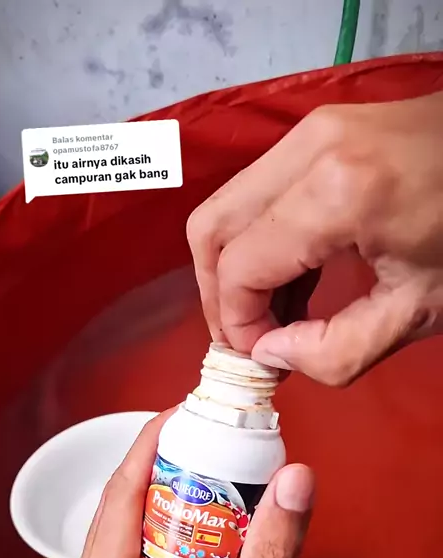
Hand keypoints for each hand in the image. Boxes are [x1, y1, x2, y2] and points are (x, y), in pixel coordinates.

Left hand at [62, 412, 313, 557]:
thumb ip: (273, 556)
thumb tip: (295, 481)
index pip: (120, 496)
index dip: (150, 445)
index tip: (186, 412)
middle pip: (117, 509)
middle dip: (161, 467)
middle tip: (209, 439)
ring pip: (121, 533)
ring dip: (163, 500)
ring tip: (209, 473)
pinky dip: (162, 534)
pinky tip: (201, 530)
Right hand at [187, 91, 442, 385]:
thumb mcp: (416, 312)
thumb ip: (336, 351)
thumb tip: (271, 353)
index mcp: (336, 194)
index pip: (240, 266)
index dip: (237, 322)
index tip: (263, 357)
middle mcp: (310, 149)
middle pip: (212, 227)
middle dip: (219, 294)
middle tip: (249, 338)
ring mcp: (312, 129)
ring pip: (227, 204)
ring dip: (236, 266)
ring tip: (273, 314)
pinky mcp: (320, 128)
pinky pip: (259, 189)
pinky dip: (259, 238)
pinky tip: (292, 278)